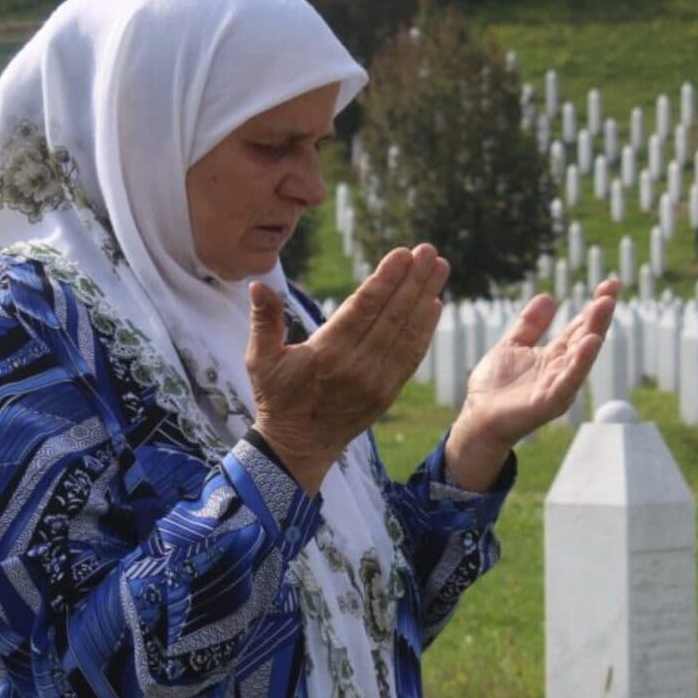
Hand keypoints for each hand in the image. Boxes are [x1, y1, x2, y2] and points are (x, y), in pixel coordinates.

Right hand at [248, 245, 449, 492]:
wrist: (298, 446)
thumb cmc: (277, 397)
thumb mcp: (260, 359)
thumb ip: (264, 319)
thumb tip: (258, 284)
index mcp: (326, 353)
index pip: (363, 308)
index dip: (385, 279)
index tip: (403, 254)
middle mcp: (355, 366)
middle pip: (392, 315)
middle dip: (413, 280)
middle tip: (429, 250)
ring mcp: (376, 382)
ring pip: (406, 333)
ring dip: (425, 298)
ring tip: (440, 269)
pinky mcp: (388, 393)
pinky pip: (411, 357)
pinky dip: (425, 330)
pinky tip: (434, 305)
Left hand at [446, 278, 621, 490]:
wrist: (477, 418)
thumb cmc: (494, 387)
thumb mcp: (513, 345)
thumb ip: (530, 325)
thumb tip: (548, 297)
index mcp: (555, 356)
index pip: (580, 326)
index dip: (594, 305)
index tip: (610, 283)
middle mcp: (562, 370)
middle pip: (586, 337)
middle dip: (600, 314)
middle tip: (612, 289)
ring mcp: (558, 386)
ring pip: (582, 356)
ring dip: (595, 331)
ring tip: (604, 306)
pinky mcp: (549, 402)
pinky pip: (568, 380)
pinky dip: (581, 362)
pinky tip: (591, 342)